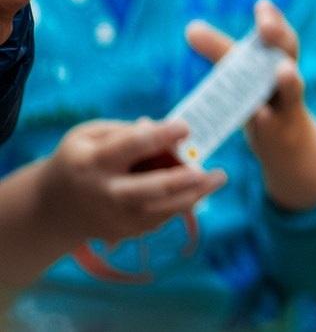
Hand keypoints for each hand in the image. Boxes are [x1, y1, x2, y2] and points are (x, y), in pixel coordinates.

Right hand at [39, 119, 225, 244]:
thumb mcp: (90, 135)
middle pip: (144, 190)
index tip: (185, 126)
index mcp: (92, 162)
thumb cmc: (80, 158)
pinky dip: (182, 204)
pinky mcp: (126, 232)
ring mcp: (115, 217)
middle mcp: (104, 193)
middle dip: (177, 181)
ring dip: (192, 196)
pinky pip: (159, 219)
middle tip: (203, 170)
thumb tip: (158, 128)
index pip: (130, 147)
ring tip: (218, 177)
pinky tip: (201, 189)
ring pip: (158, 211)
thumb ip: (125, 131)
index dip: (159, 136)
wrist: (55, 208)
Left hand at [186, 0, 307, 146]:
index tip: (261, 3)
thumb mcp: (243, 77)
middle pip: (288, 53)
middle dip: (279, 38)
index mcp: (276, 60)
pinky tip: (261, 116)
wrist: (290, 148)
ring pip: (292, 91)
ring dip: (288, 81)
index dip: (273, 18)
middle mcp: (286, 78)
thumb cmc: (264, 103)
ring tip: (284, 70)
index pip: (279, 34)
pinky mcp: (280, 133)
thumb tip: (191, 27)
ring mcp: (286, 106)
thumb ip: (221, 53)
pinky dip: (268, 119)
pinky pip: (274, 125)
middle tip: (266, 26)